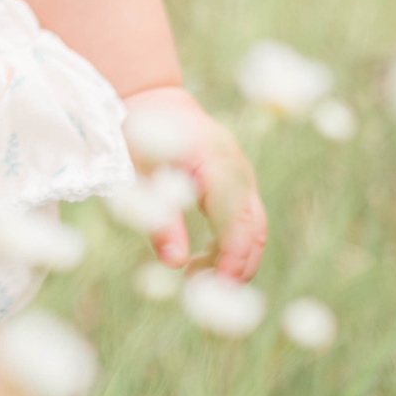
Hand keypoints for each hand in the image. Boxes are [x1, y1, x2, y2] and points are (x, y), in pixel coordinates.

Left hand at [121, 83, 265, 280]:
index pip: (236, 219)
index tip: (217, 288)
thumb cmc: (142, 137)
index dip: (231, 257)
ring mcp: (242, 173)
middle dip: (238, 265)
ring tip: (198, 277)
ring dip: (233, 258)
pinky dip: (230, 243)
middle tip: (208, 294)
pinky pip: (244, 218)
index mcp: (215, 162)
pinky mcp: (238, 181)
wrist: (154, 101)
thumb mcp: (141, 176)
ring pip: (253, 226)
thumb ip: (159, 219)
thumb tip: (173, 264)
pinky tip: (203, 259)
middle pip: (254, 227)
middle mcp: (237, 168)